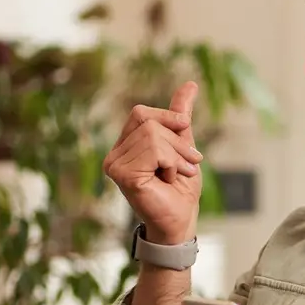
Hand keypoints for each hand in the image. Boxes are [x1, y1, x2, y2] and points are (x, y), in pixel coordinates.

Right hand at [104, 81, 204, 243]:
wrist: (180, 219)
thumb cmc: (179, 188)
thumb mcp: (182, 144)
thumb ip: (180, 117)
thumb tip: (190, 84)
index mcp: (124, 145)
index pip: (141, 113)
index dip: (168, 119)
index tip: (185, 139)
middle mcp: (114, 154)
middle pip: (148, 122)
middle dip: (177, 141)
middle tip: (186, 163)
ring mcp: (115, 165)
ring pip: (153, 136)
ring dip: (176, 155)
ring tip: (176, 174)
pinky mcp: (123, 175)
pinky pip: (154, 151)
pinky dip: (170, 163)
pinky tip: (167, 179)